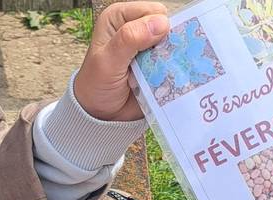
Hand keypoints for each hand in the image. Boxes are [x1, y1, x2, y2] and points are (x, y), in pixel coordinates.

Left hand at [74, 2, 169, 121]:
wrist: (100, 114)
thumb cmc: (96, 85)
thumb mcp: (107, 61)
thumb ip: (129, 39)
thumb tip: (161, 23)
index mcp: (120, 17)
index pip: (154, 11)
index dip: (157, 28)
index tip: (147, 51)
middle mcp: (135, 26)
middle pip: (169, 27)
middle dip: (168, 45)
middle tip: (154, 65)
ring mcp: (148, 46)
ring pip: (176, 44)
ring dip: (172, 59)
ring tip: (159, 74)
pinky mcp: (157, 63)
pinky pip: (177, 61)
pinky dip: (175, 70)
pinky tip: (166, 80)